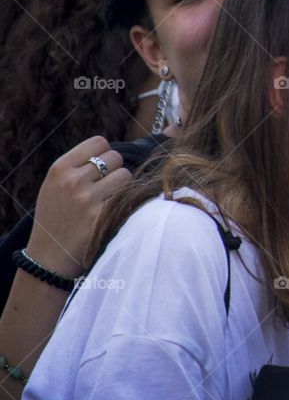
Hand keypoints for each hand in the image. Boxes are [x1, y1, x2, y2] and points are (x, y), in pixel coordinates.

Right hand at [25, 136, 131, 276]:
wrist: (48, 257)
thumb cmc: (55, 218)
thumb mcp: (54, 186)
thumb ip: (77, 166)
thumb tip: (111, 150)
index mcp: (59, 169)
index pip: (99, 142)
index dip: (105, 153)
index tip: (103, 166)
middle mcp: (73, 181)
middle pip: (115, 157)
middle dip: (115, 169)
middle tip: (107, 186)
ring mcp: (88, 199)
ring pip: (126, 175)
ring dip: (124, 186)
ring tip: (110, 199)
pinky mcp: (103, 217)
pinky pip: (129, 196)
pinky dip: (127, 202)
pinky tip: (115, 211)